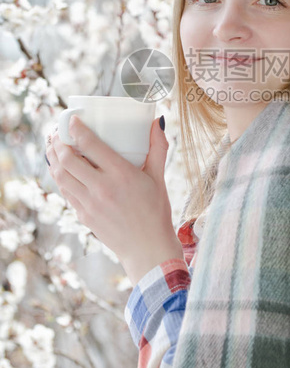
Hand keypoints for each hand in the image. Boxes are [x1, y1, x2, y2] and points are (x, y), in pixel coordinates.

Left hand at [45, 115, 184, 285]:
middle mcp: (102, 188)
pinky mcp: (84, 215)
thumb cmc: (156, 211)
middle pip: (68, 159)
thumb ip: (158, 148)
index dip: (76, 128)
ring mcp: (90, 203)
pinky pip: (65, 191)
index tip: (72, 119)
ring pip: (61, 176)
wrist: (147, 249)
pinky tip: (61, 169)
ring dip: (53, 159)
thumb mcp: (159, 177)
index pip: (91, 145)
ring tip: (53, 147)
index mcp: (121, 174)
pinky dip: (60, 177)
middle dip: (58, 142)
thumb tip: (157, 121)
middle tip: (57, 132)